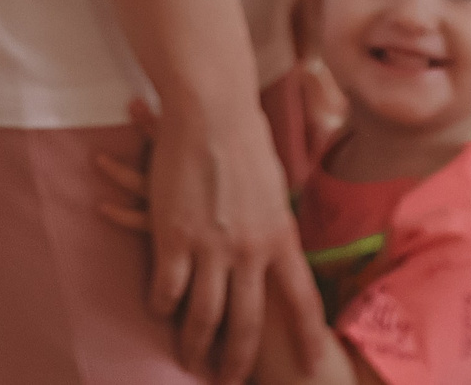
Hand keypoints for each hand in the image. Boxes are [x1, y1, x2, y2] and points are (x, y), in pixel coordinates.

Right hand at [119, 93, 326, 384]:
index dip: (306, 338)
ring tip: (190, 361)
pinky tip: (160, 312)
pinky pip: (166, 289)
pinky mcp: (173, 237)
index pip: (302, 302)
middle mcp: (249, 251)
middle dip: (239, 360)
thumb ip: (276, 226)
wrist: (211, 112)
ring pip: (203, 316)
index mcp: (281, 238)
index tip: (310, 367)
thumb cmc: (245, 140)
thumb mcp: (275, 189)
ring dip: (195, 345)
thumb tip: (280, 247)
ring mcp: (210, 247)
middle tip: (230, 380)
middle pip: (247, 324)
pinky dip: (163, 306)